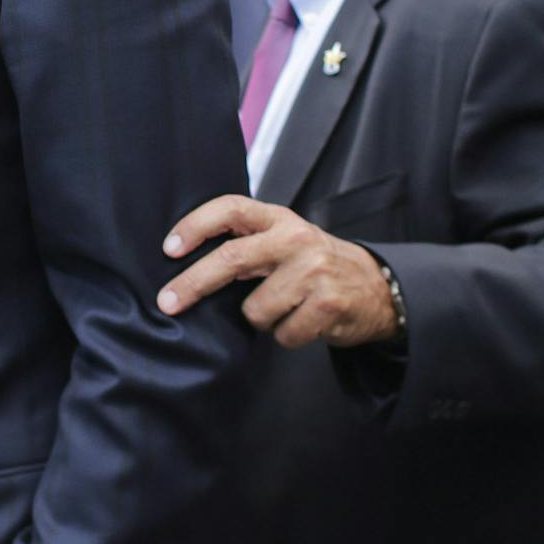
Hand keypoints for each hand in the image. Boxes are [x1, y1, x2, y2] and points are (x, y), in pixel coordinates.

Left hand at [158, 195, 398, 348]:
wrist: (376, 288)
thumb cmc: (314, 265)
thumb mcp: (283, 240)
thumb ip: (246, 242)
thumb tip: (185, 263)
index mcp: (279, 219)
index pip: (231, 208)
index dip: (195, 225)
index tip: (169, 248)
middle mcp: (295, 239)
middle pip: (231, 259)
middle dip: (193, 283)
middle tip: (167, 302)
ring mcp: (314, 271)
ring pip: (254, 310)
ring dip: (262, 319)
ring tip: (285, 308)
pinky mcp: (328, 303)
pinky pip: (282, 333)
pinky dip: (286, 335)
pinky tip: (304, 321)